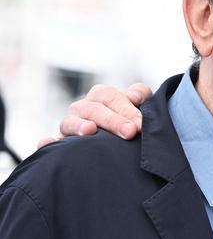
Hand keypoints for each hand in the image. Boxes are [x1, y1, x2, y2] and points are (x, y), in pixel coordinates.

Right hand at [37, 83, 151, 147]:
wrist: (122, 141)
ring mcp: (70, 125)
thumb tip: (133, 96)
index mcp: (101, 96)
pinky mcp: (61, 143)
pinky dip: (48, 143)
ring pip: (70, 122)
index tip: (140, 125)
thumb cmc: (132, 120)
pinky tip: (46, 144)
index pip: (110, 97)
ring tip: (90, 130)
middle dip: (113, 121)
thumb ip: (141, 94)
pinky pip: (52, 142)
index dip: (126, 109)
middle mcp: (83, 108)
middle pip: (93, 110)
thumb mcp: (140, 105)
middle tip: (130, 132)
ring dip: (79, 126)